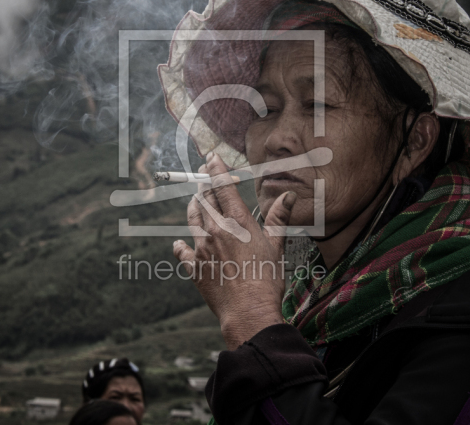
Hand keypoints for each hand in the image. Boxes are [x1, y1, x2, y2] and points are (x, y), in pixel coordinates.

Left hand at [173, 152, 296, 348]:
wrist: (248, 311)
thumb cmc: (266, 280)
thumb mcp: (276, 245)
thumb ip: (279, 217)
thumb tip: (289, 196)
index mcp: (238, 222)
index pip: (222, 186)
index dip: (215, 169)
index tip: (211, 158)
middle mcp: (216, 229)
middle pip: (205, 199)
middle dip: (204, 185)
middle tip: (202, 175)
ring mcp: (201, 247)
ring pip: (192, 217)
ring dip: (194, 206)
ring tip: (195, 200)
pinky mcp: (193, 266)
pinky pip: (182, 250)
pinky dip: (181, 244)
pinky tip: (180, 243)